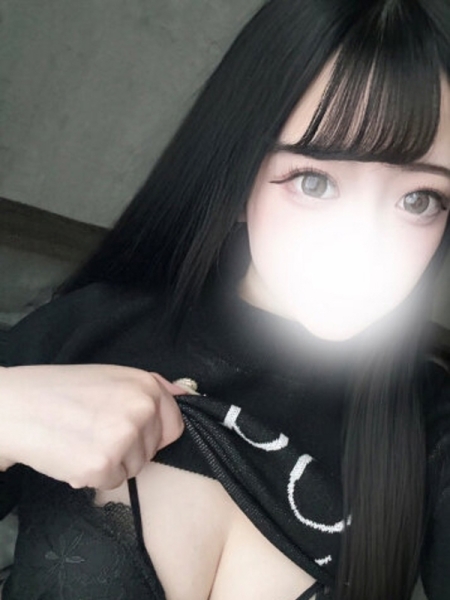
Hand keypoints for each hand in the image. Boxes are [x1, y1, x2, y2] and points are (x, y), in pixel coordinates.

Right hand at [0, 364, 185, 489]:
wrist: (16, 407)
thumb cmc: (61, 390)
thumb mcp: (113, 376)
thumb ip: (153, 387)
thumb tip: (187, 395)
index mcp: (147, 386)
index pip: (176, 425)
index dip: (153, 432)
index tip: (129, 429)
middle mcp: (141, 410)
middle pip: (154, 449)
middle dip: (130, 447)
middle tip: (96, 430)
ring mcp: (123, 438)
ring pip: (134, 468)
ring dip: (112, 462)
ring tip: (83, 439)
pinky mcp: (103, 466)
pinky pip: (112, 481)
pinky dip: (94, 475)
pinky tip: (74, 453)